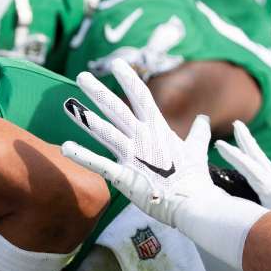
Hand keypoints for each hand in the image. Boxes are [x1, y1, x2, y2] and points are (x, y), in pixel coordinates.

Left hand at [61, 59, 217, 225]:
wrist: (194, 206)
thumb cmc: (196, 180)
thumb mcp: (197, 151)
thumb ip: (198, 134)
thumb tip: (204, 120)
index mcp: (159, 130)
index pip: (142, 97)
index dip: (128, 79)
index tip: (116, 64)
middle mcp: (143, 138)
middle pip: (117, 109)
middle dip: (99, 92)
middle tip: (82, 76)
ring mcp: (133, 156)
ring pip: (105, 131)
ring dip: (85, 118)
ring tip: (67, 104)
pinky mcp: (124, 177)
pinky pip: (99, 164)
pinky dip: (82, 155)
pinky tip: (65, 146)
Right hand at [214, 121, 270, 212]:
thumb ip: (258, 215)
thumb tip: (238, 215)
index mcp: (267, 187)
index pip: (248, 167)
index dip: (233, 156)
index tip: (219, 144)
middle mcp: (270, 175)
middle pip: (255, 153)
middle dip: (244, 138)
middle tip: (235, 123)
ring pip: (256, 152)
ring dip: (246, 138)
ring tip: (238, 125)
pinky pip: (257, 156)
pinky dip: (249, 146)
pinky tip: (244, 142)